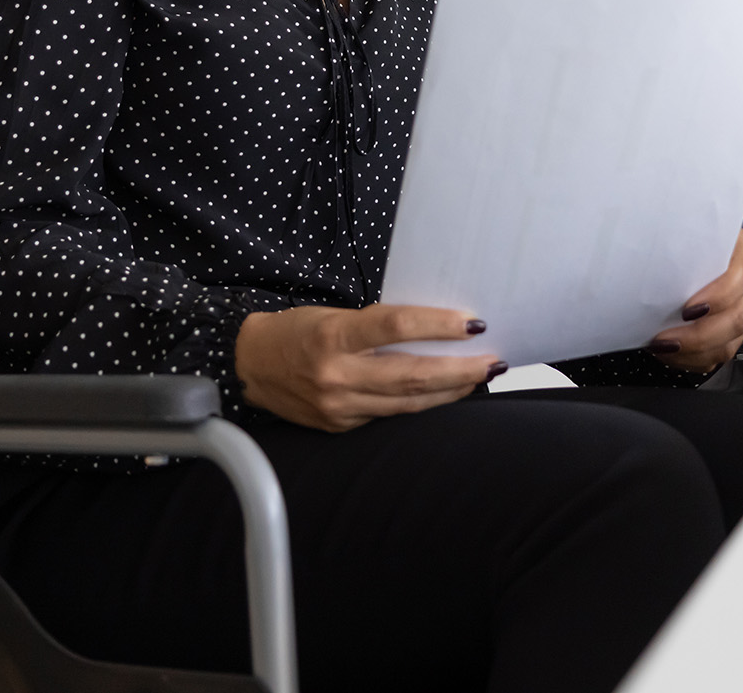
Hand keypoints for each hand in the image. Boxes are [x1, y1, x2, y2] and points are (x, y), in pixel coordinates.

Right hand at [233, 304, 495, 431]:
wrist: (250, 365)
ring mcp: (339, 407)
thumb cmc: (296, 330)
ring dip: (450, 392)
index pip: (396, 327)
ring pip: (408, 403)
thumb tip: (435, 328)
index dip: (437, 325)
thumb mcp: (332, 315)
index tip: (472, 323)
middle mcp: (336, 376)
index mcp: (333, 336)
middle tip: (493, 361)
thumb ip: (377, 325)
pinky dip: (422, 405)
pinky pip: (390, 416)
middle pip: (411, 375)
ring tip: (480, 379)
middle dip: (459, 370)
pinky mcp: (341, 427)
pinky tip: (444, 396)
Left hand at [644, 230, 742, 371]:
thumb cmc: (677, 242)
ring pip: (731, 340)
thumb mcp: (678, 234)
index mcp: (740, 250)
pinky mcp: (734, 331)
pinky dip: (694, 359)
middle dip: (700, 334)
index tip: (687, 310)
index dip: (718, 297)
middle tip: (666, 339)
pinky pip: (721, 354)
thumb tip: (650, 257)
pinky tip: (671, 354)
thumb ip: (676, 242)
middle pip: (737, 315)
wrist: (678, 256)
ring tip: (663, 348)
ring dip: (695, 351)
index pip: (740, 276)